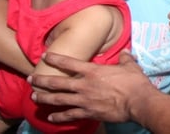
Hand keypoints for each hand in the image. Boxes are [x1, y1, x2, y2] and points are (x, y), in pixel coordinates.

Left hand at [29, 51, 147, 123]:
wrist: (138, 101)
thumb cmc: (134, 83)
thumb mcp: (130, 66)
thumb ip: (125, 58)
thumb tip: (126, 52)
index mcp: (93, 71)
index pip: (69, 63)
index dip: (55, 59)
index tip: (45, 56)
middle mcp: (84, 85)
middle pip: (57, 83)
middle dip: (42, 81)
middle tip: (31, 79)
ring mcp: (84, 100)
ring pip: (59, 99)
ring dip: (45, 98)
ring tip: (34, 97)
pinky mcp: (88, 113)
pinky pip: (69, 115)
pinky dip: (59, 117)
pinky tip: (51, 118)